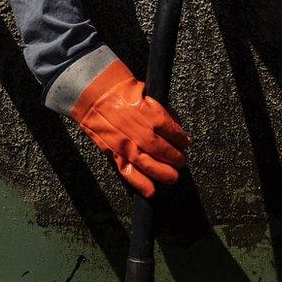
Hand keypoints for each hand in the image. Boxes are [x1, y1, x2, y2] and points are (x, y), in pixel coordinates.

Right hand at [69, 59, 190, 196]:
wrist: (95, 95)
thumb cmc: (122, 91)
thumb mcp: (148, 93)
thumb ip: (163, 111)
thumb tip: (176, 126)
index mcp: (152, 115)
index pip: (173, 132)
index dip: (181, 139)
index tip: (185, 143)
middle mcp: (141, 132)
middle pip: (164, 151)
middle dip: (175, 158)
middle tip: (181, 161)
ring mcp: (127, 145)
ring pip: (149, 165)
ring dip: (164, 173)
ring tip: (172, 177)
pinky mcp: (114, 153)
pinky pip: (129, 172)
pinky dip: (140, 183)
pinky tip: (151, 191)